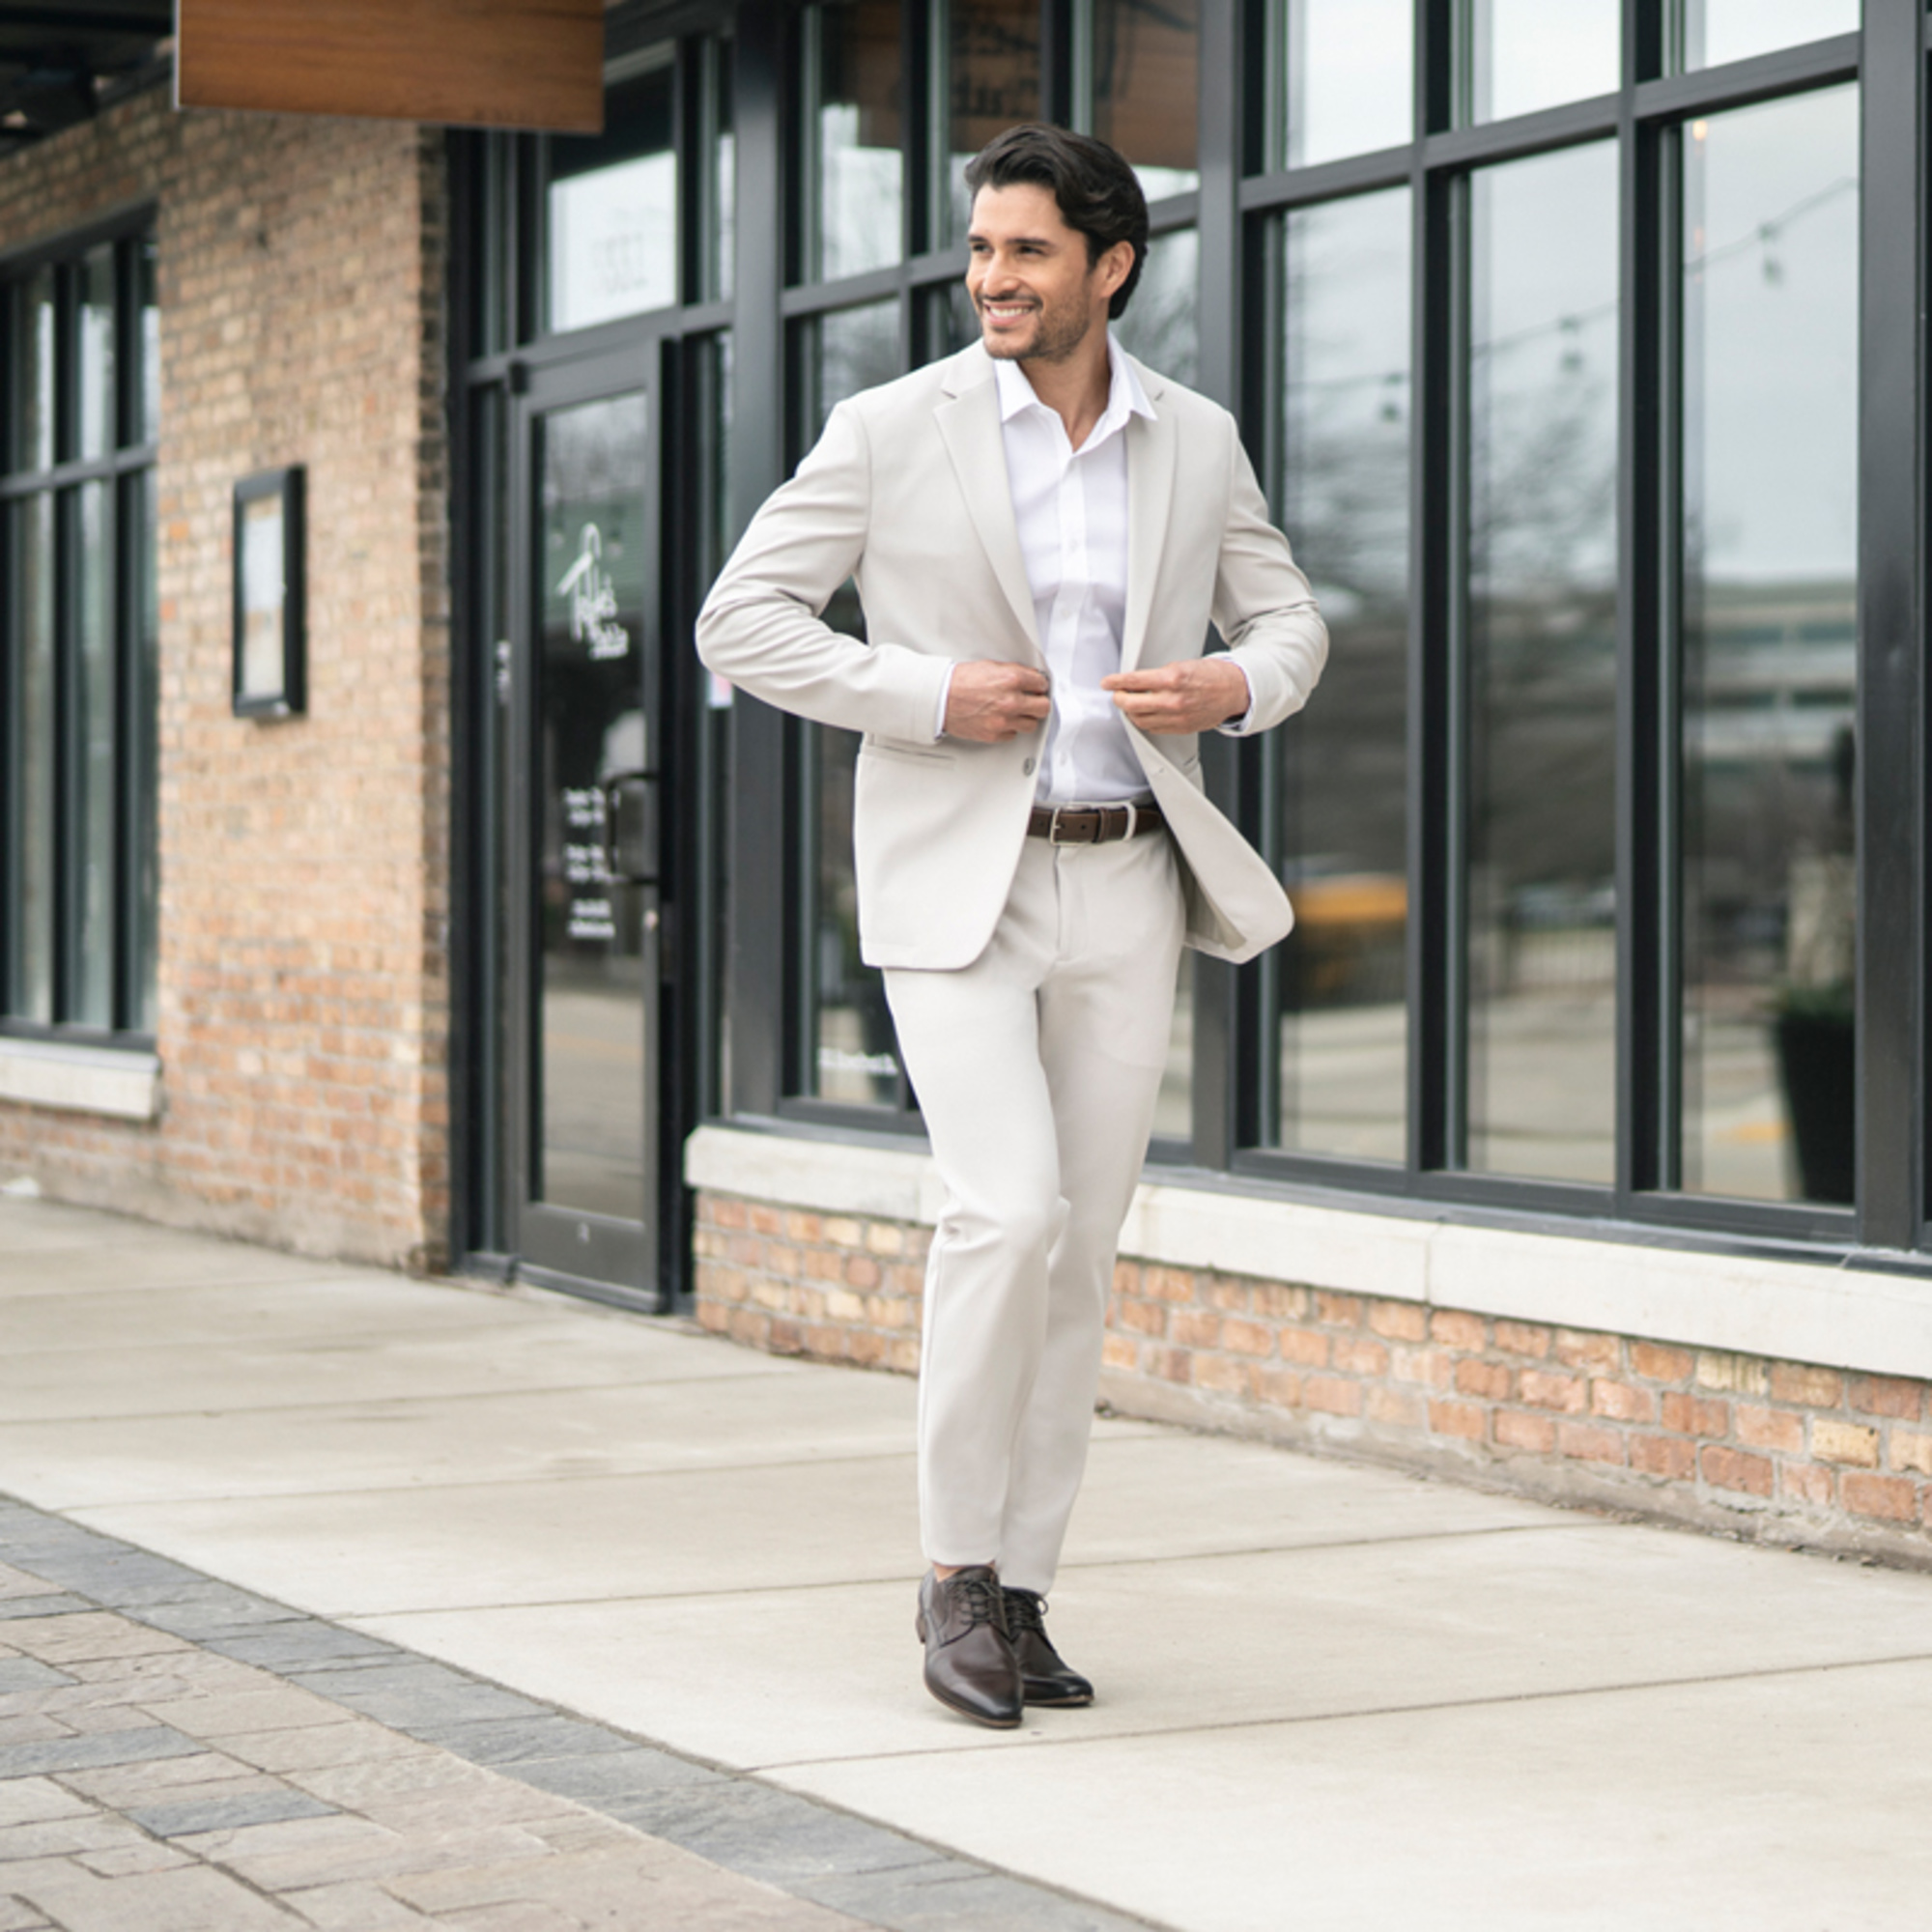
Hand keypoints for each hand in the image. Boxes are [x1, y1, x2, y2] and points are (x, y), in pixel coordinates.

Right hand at [943, 661, 1051, 742]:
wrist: (939, 698)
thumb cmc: (959, 682)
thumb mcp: (989, 666)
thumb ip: (1012, 672)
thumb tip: (1028, 677)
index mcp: (1011, 680)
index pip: (1042, 684)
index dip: (1039, 685)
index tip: (1037, 687)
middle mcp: (1010, 701)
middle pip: (1043, 707)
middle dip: (1039, 702)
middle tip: (1033, 701)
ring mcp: (1003, 720)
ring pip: (1031, 724)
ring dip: (1026, 718)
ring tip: (1017, 712)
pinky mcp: (995, 734)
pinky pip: (1013, 734)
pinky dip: (1009, 728)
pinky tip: (1002, 720)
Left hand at [1102, 658, 1249, 734]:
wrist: (1234, 690)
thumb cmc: (1212, 675)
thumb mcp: (1183, 665)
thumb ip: (1159, 675)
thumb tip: (1137, 681)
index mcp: (1173, 679)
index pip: (1134, 681)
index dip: (1116, 682)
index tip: (1107, 682)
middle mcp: (1173, 700)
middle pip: (1132, 705)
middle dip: (1119, 699)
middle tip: (1117, 694)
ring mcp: (1177, 717)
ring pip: (1140, 719)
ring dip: (1130, 712)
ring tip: (1130, 704)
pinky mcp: (1181, 727)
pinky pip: (1153, 728)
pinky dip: (1144, 721)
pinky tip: (1144, 713)